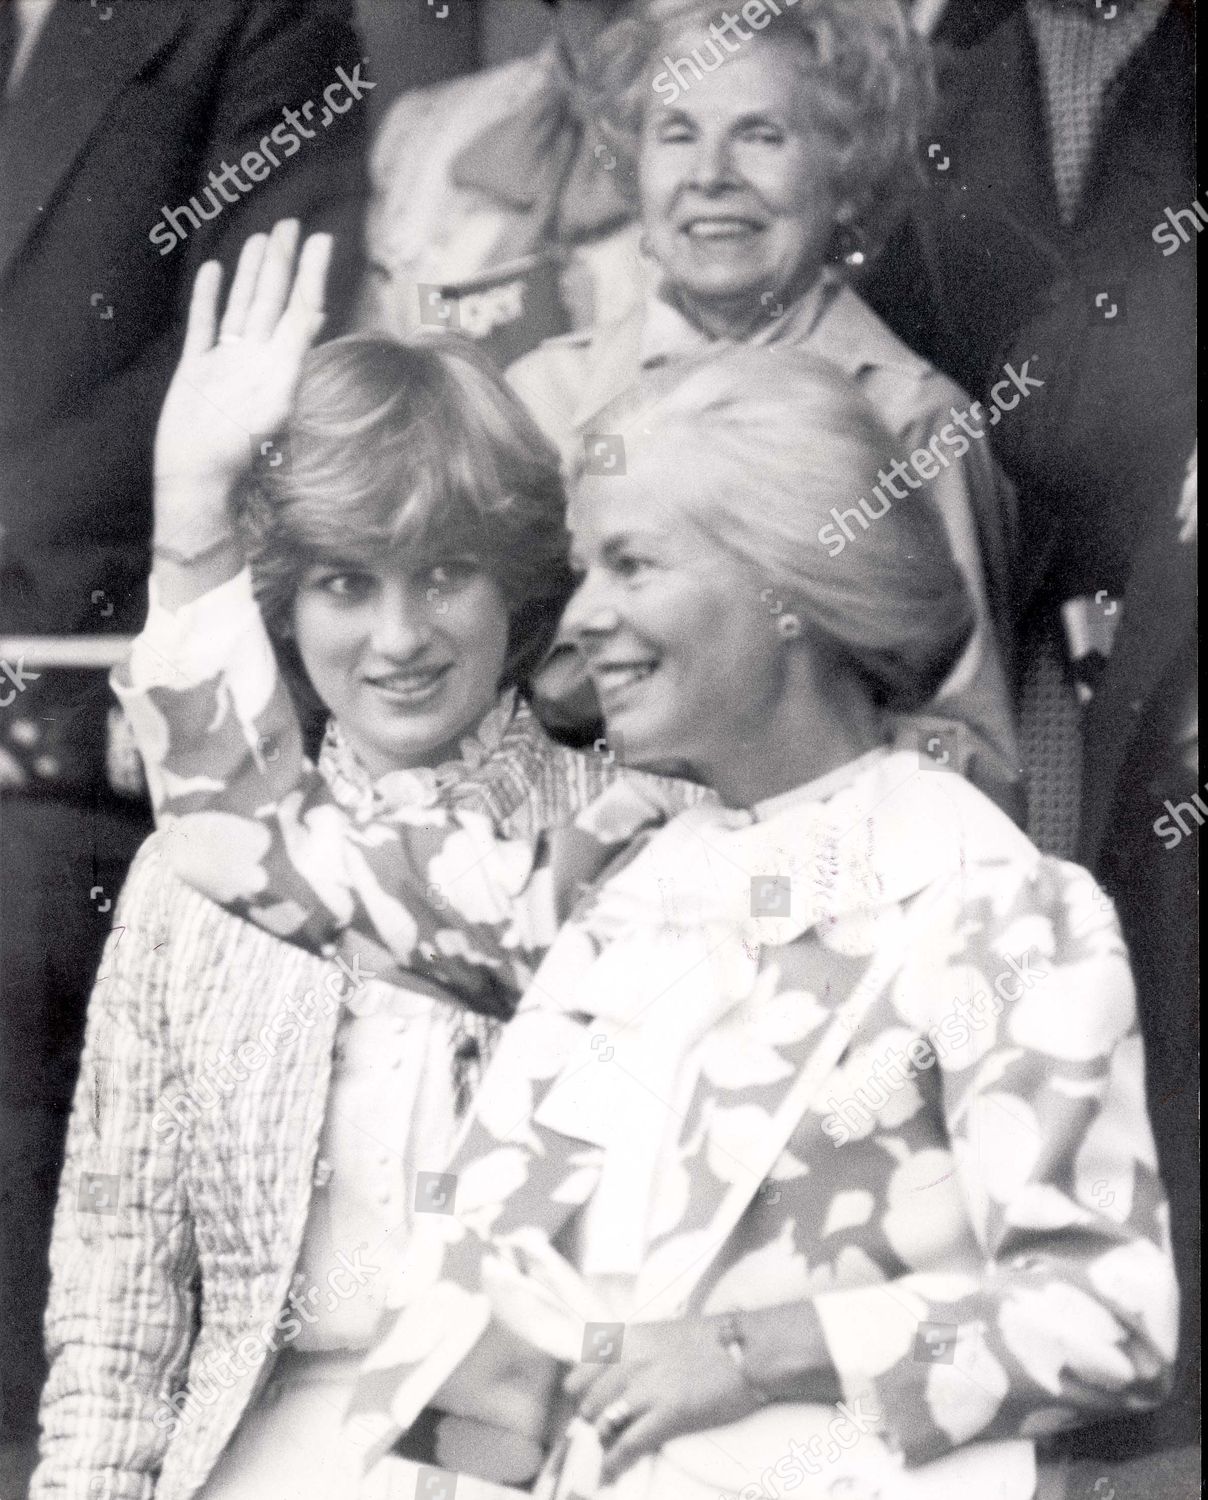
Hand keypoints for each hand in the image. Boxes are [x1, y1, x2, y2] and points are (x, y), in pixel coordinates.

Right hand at [153, 219, 332, 554]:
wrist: (197, 473)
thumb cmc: (238, 443)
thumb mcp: (276, 395)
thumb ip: (295, 351)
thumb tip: (317, 313)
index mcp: (279, 361)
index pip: (301, 307)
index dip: (312, 273)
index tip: (323, 240)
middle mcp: (256, 357)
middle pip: (273, 299)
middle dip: (283, 261)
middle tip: (293, 224)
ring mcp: (226, 360)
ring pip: (243, 304)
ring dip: (253, 272)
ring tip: (263, 238)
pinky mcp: (197, 367)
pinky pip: (205, 323)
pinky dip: (209, 296)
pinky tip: (215, 271)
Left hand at [563, 1318, 763, 1485]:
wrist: (748, 1349)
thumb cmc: (713, 1340)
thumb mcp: (661, 1334)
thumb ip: (635, 1353)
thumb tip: (619, 1378)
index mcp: (627, 1339)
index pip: (580, 1374)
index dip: (583, 1396)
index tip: (588, 1407)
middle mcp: (629, 1361)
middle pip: (589, 1404)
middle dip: (594, 1422)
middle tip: (606, 1432)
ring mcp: (646, 1388)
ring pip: (603, 1426)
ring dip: (605, 1442)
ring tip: (608, 1454)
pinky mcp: (667, 1414)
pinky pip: (628, 1445)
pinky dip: (615, 1463)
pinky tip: (610, 1473)